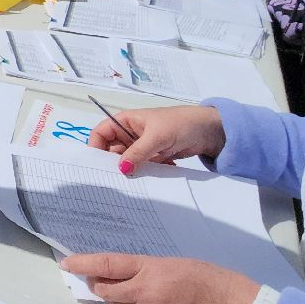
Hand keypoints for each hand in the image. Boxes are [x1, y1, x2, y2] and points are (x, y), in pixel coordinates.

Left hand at [59, 254, 259, 303]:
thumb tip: (124, 275)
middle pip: (107, 291)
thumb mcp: (181, 265)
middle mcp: (149, 293)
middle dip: (101, 286)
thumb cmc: (217, 283)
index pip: (109, 264)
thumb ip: (151, 270)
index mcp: (155, 269)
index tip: (68, 263)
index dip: (85, 263)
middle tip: (104, 283)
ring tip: (142, 300)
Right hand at [91, 105, 225, 169]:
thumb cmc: (180, 124)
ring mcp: (141, 146)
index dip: (95, 147)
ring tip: (132, 181)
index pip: (101, 133)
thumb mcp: (157, 137)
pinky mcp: (153, 157)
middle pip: (111, 150)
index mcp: (125, 121)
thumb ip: (137, 153)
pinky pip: (141, 167)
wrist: (208, 131)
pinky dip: (144, 173)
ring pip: (127, 161)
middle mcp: (129, 133)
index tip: (96, 165)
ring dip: (130, 170)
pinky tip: (150, 178)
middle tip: (113, 179)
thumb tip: (121, 170)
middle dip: (112, 163)